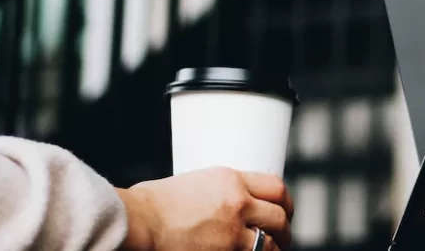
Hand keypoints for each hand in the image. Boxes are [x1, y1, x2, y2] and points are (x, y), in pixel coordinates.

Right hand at [116, 167, 293, 250]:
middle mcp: (238, 204)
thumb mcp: (196, 182)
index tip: (286, 210)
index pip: (276, 187)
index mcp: (231, 180)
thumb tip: (233, 201)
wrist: (137, 222)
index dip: (286, 201)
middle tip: (284, 236)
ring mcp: (232, 233)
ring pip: (270, 244)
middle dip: (285, 229)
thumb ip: (221, 190)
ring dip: (274, 249)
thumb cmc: (154, 204)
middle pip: (279, 217)